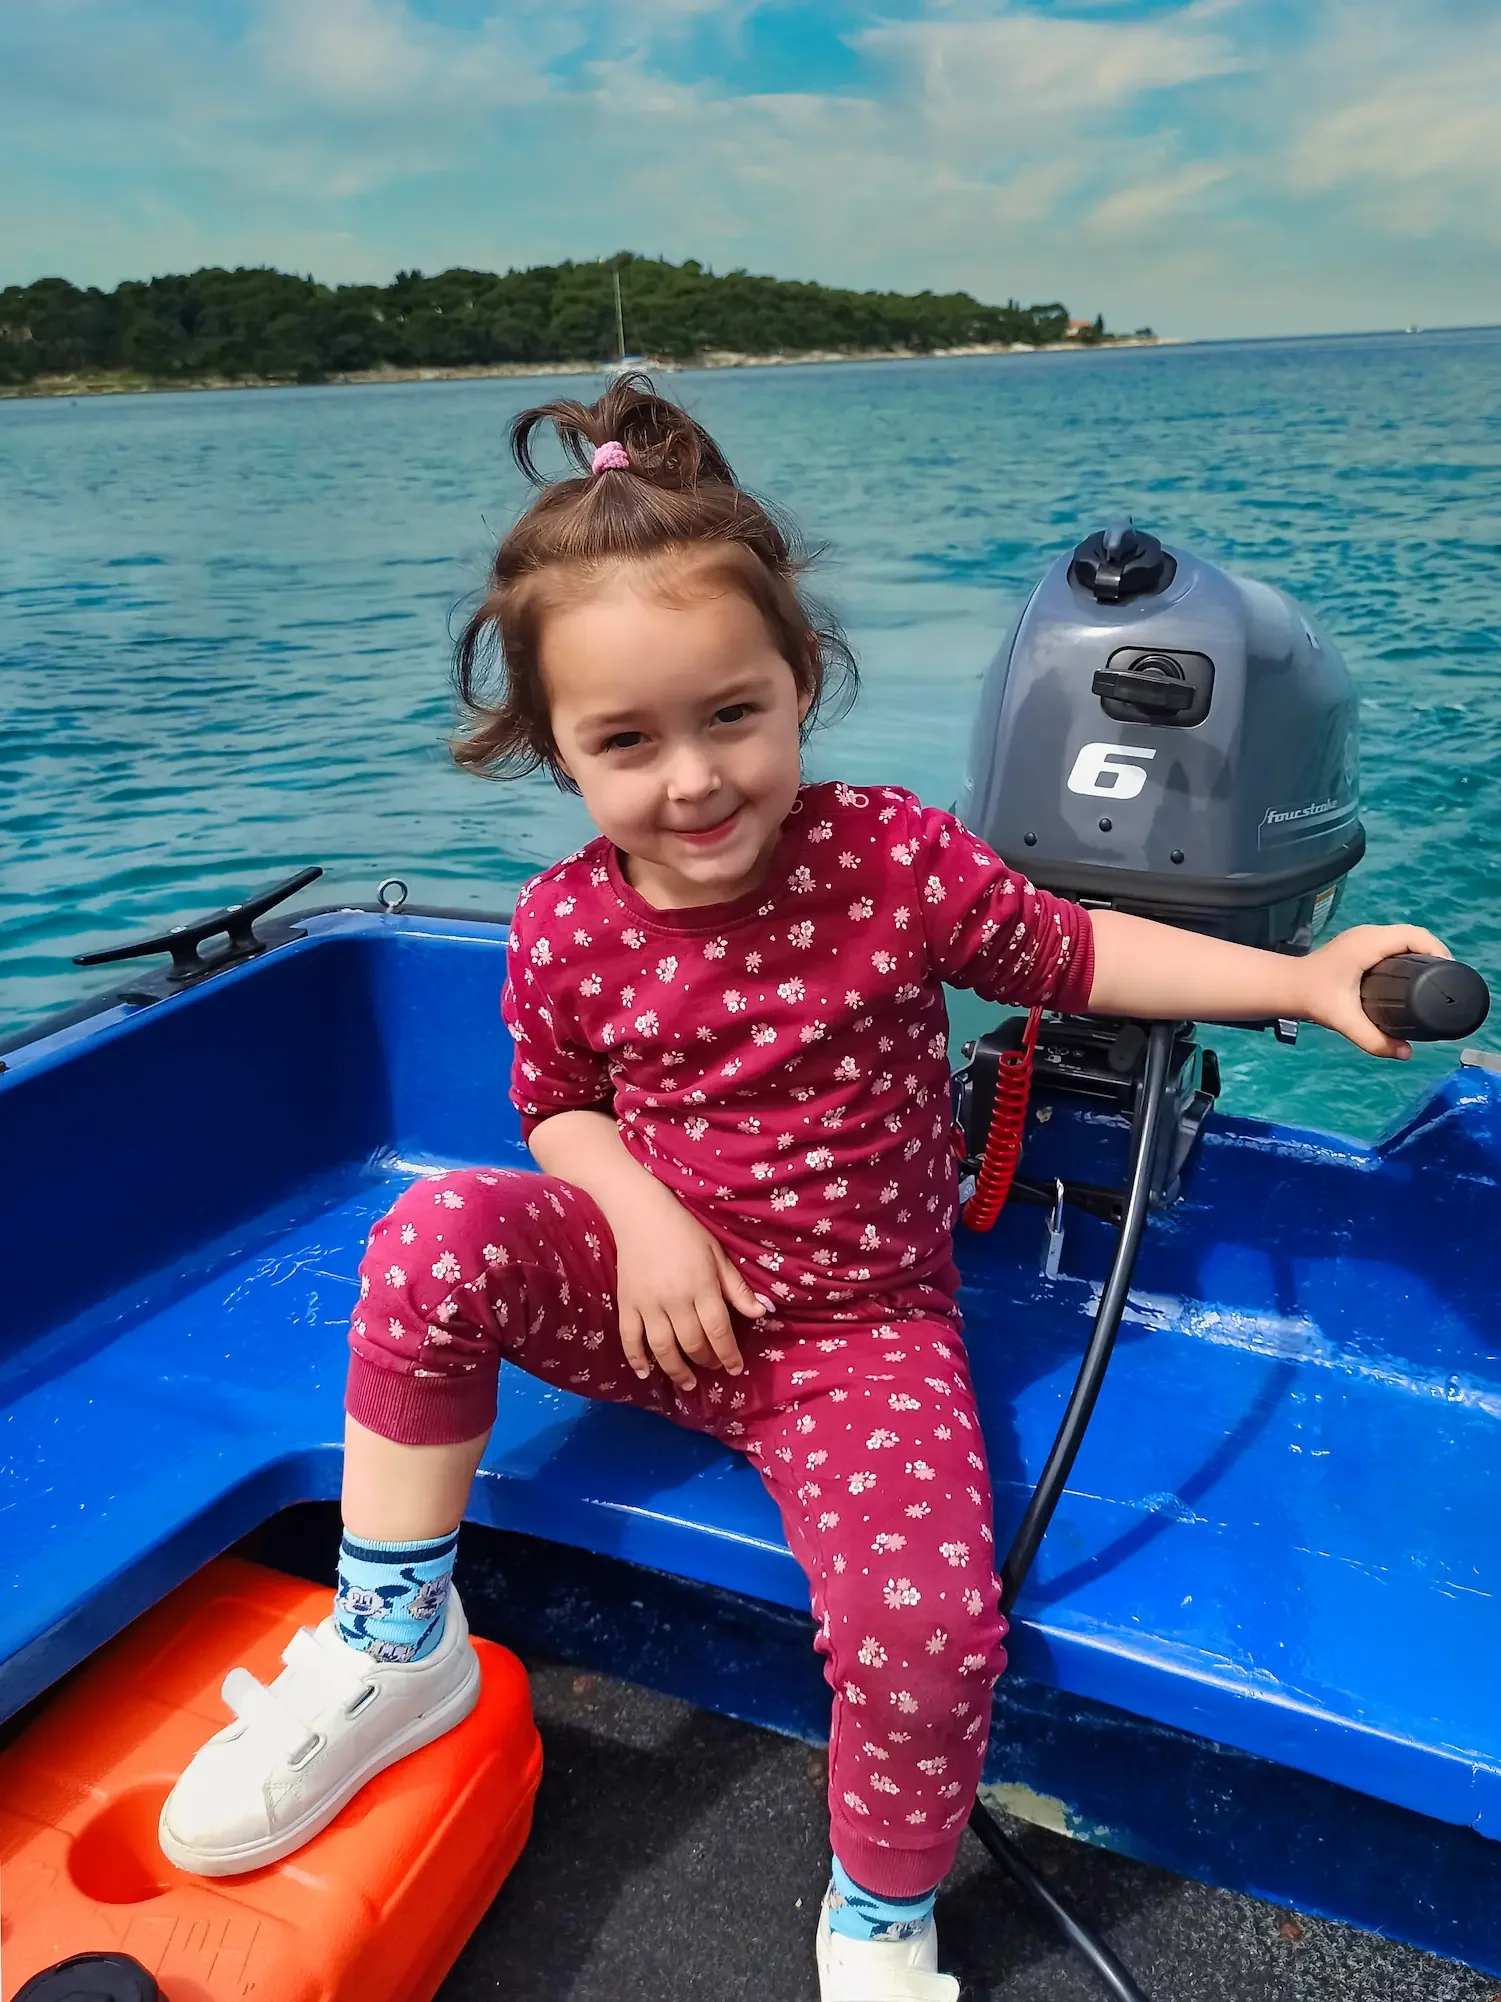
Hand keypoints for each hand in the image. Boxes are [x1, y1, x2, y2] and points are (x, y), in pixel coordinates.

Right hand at [611, 1180, 765, 1389]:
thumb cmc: (684, 1231)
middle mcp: (674, 1299)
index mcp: (701, 1286)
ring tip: (687, 1383)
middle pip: (692, 1342)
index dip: (729, 1353)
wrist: (640, 1212)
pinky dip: (636, 1359)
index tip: (736, 1368)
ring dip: (677, 1370)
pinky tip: (645, 1375)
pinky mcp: (627, 1304)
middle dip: (706, 1360)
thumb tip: (761, 1313)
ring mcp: (647, 1304)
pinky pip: (629, 1338)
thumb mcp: (717, 1254)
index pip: (719, 1329)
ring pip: (663, 1348)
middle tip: (714, 1367)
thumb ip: (736, 1287)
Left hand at [1297, 923, 1451, 1059]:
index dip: (1436, 949)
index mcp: (1369, 943)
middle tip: (1445, 979)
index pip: (1414, 936)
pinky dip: (1407, 951)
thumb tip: (1405, 1054)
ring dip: (1421, 951)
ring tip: (1435, 976)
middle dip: (1433, 952)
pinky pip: (1393, 941)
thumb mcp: (1343, 1020)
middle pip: (1413, 935)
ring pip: (1403, 937)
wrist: (1286, 986)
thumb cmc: (1311, 997)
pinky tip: (1413, 971)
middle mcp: (1368, 934)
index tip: (1448, 972)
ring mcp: (1363, 937)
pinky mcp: (1360, 944)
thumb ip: (1373, 1039)